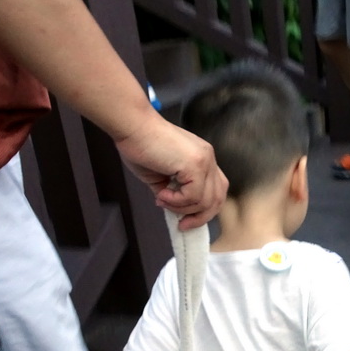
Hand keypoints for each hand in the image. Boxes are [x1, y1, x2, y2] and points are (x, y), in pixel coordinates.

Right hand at [115, 113, 227, 229]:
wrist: (132, 126)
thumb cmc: (140, 145)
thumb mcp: (160, 176)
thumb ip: (172, 191)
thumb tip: (173, 208)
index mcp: (203, 158)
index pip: (216, 189)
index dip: (204, 208)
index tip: (186, 219)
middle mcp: (208, 158)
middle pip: (217, 198)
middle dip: (200, 217)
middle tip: (182, 224)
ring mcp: (204, 161)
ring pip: (205, 201)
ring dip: (182, 208)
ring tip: (162, 200)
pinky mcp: (196, 164)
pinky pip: (193, 196)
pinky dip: (176, 201)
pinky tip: (161, 194)